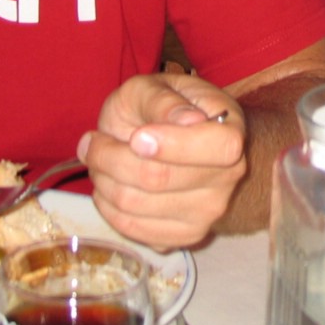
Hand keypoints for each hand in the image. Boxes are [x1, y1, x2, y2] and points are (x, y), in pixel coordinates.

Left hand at [79, 74, 245, 249]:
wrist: (171, 138)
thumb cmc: (161, 106)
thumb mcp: (154, 86)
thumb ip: (165, 101)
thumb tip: (187, 120)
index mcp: (230, 132)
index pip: (218, 149)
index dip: (173, 145)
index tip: (136, 137)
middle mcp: (229, 178)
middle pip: (158, 179)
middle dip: (111, 157)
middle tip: (94, 141)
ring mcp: (208, 213)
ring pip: (135, 204)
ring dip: (103, 179)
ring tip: (100, 159)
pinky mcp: (184, 238)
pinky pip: (131, 228)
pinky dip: (107, 205)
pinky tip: (110, 183)